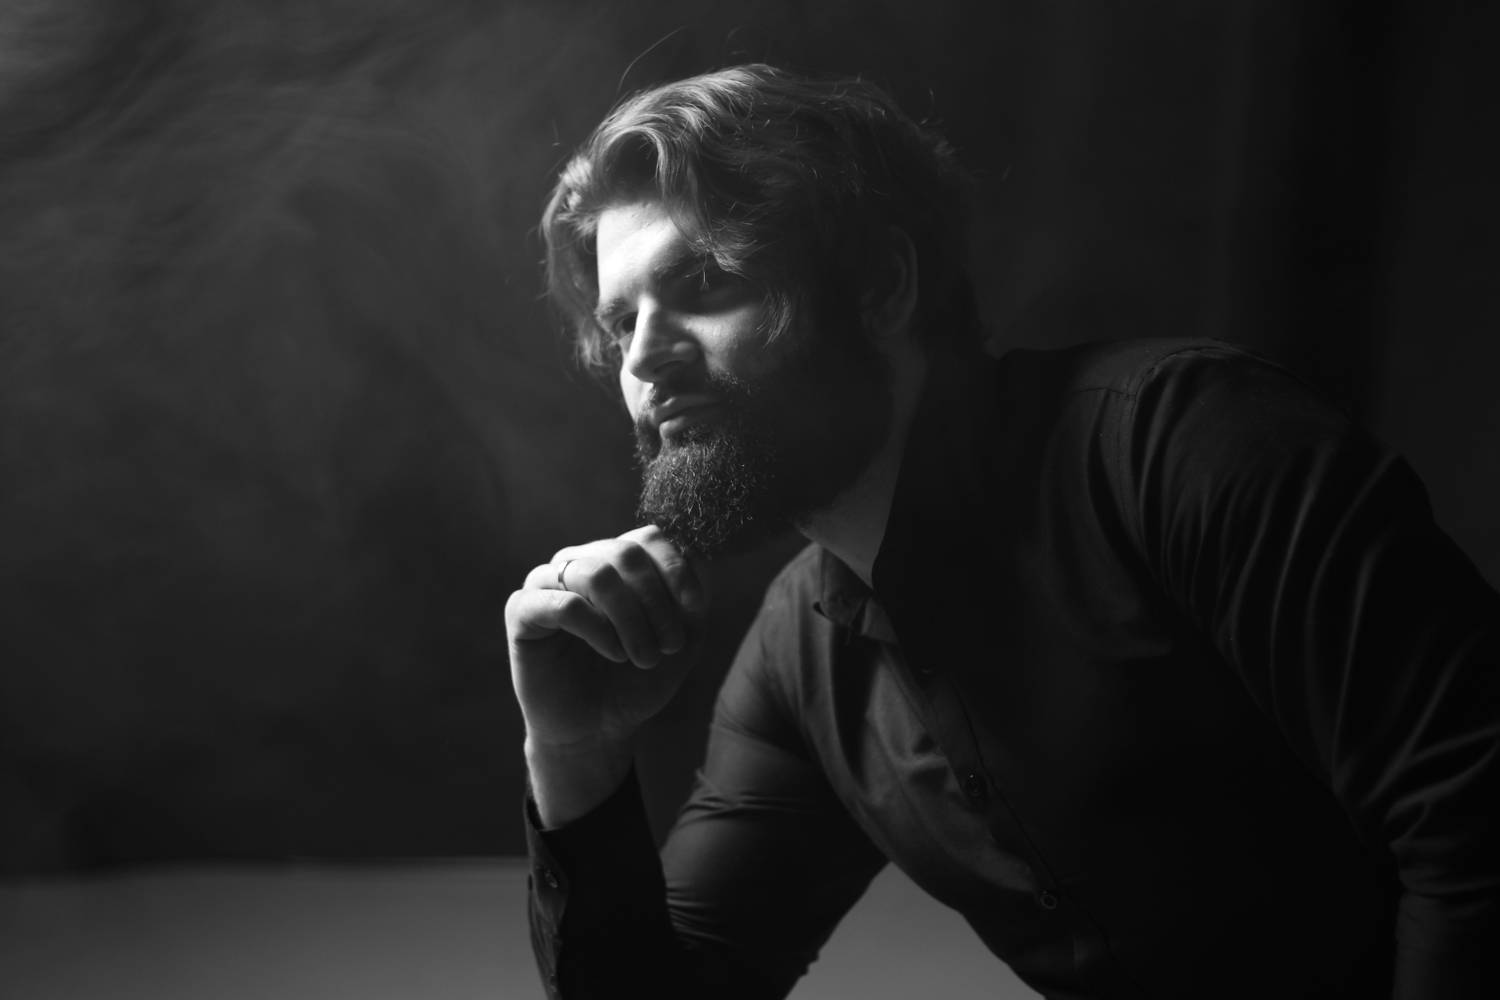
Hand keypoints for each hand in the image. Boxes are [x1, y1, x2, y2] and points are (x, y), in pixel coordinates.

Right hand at [506, 524, 708, 756]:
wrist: (596, 731)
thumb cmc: (635, 682)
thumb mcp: (681, 639)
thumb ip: (694, 596)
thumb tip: (697, 555)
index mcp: (614, 561)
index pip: (647, 537)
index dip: (675, 568)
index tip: (694, 610)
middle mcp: (579, 562)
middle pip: (625, 553)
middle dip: (656, 601)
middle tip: (669, 646)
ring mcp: (546, 583)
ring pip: (597, 574)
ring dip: (631, 620)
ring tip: (644, 658)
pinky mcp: (521, 611)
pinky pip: (564, 603)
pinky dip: (598, 629)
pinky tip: (614, 654)